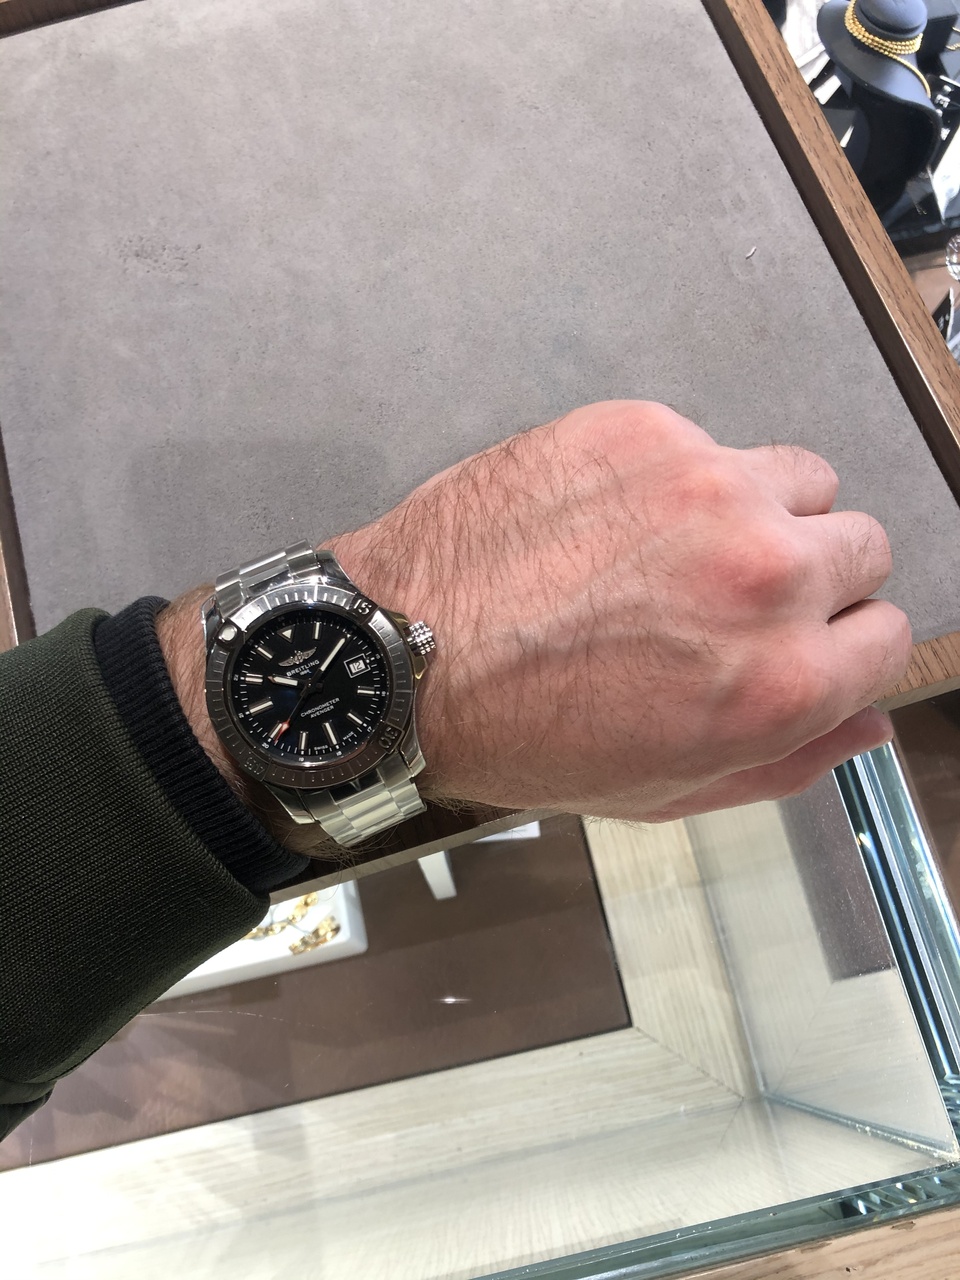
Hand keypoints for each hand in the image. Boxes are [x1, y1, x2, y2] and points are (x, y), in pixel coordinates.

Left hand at [328, 400, 909, 821]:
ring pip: (801, 480)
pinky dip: (680, 479)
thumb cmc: (524, 735)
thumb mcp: (668, 789)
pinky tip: (615, 521)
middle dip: (813, 580)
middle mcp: (763, 574)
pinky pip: (710, 444)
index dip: (842, 648)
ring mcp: (706, 487)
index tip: (800, 646)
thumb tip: (866, 723)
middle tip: (732, 601)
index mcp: (780, 680)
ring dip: (762, 514)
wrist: (405, 656)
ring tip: (680, 551)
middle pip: (863, 546)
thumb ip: (788, 759)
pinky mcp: (645, 431)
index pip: (891, 636)